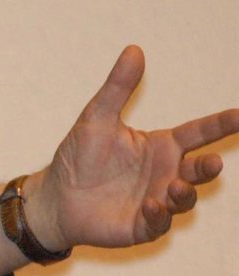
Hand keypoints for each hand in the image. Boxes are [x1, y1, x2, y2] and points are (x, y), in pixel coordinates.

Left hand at [33, 45, 237, 249]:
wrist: (54, 197)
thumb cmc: (78, 156)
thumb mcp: (96, 118)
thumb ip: (117, 88)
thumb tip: (134, 49)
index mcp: (161, 146)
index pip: (200, 132)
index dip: (222, 124)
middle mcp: (165, 173)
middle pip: (200, 169)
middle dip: (210, 167)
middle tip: (212, 163)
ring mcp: (157, 200)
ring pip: (185, 198)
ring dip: (185, 193)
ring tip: (176, 186)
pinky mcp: (141, 226)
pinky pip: (159, 224)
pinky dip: (159, 216)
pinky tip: (152, 207)